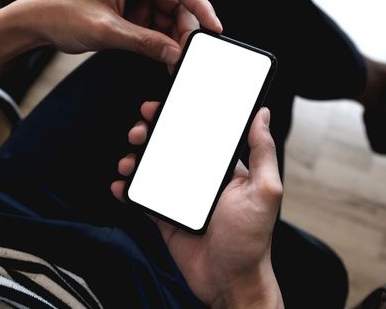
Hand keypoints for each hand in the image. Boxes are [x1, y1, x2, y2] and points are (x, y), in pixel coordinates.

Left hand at [22, 0, 221, 64]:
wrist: (39, 26)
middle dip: (185, 28)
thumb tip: (174, 53)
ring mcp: (135, 0)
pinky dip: (162, 44)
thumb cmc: (62, 15)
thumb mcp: (106, 31)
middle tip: (188, 51)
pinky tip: (165, 56)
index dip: (199, 4)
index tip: (212, 26)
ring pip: (169, 18)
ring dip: (174, 39)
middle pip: (177, 3)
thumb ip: (143, 42)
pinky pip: (156, 29)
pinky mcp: (132, 16)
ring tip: (175, 59)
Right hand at [111, 102, 284, 307]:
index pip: (201, 134)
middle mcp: (201, 179)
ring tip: (129, 158)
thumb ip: (262, 152)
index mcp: (223, 168)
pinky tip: (121, 185)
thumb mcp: (264, 191)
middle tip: (140, 128)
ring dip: (137, 158)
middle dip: (152, 132)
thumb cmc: (251, 239)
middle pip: (172, 146)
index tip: (164, 104)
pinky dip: (129, 190)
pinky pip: (143, 198)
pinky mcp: (165, 217)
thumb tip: (262, 115)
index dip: (182, 116)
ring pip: (154, 169)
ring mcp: (181, 198)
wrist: (229, 281)